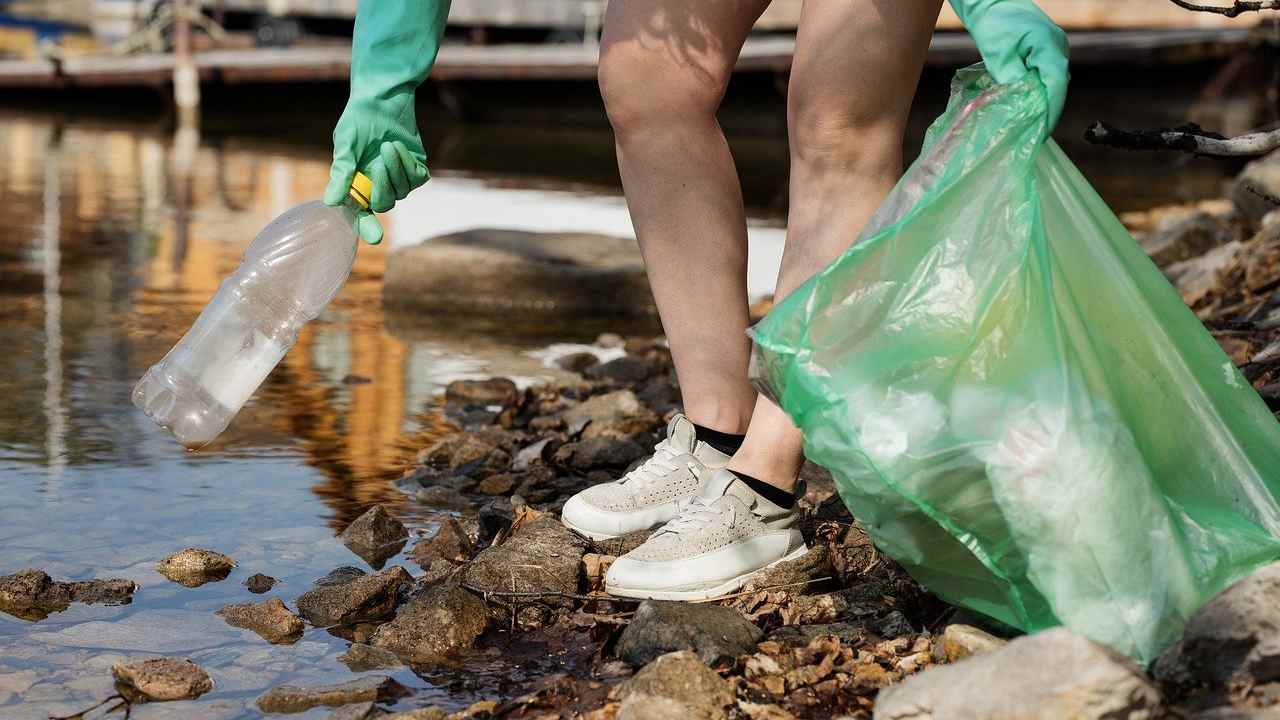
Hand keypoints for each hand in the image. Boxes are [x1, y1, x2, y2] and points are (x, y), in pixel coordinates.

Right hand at [322, 0, 450, 244]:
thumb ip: (342, 172)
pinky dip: (408, 163)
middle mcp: (378, 186)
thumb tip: (332, 203)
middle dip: (382, 186)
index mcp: (357, 186)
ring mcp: (399, 179)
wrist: (382, 99)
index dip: (367, 227)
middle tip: (377, 163)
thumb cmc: (358, 121)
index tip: (375, 237)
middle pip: (385, 204)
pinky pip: (417, 177)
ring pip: (402, 190)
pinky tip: (398, 147)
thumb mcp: (346, 144)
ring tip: (387, 145)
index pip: (361, 214)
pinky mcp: (417, 169)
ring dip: (396, 169)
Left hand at [950, 0, 1068, 135]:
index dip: (1050, 111)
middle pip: (1058, 86)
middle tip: (1034, 135)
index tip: (1041, 132)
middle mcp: (1059, 48)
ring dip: (1044, 101)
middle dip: (1047, 111)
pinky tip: (1029, 105)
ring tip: (1031, 125)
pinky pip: (1048, 74)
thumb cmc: (994, 25)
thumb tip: (1022, 104)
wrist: (993, 3)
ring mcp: (1056, 48)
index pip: (1056, 84)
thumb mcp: (998, 56)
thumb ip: (1011, 80)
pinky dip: (1040, 90)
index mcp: (1049, 47)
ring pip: (1054, 81)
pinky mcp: (1048, 50)